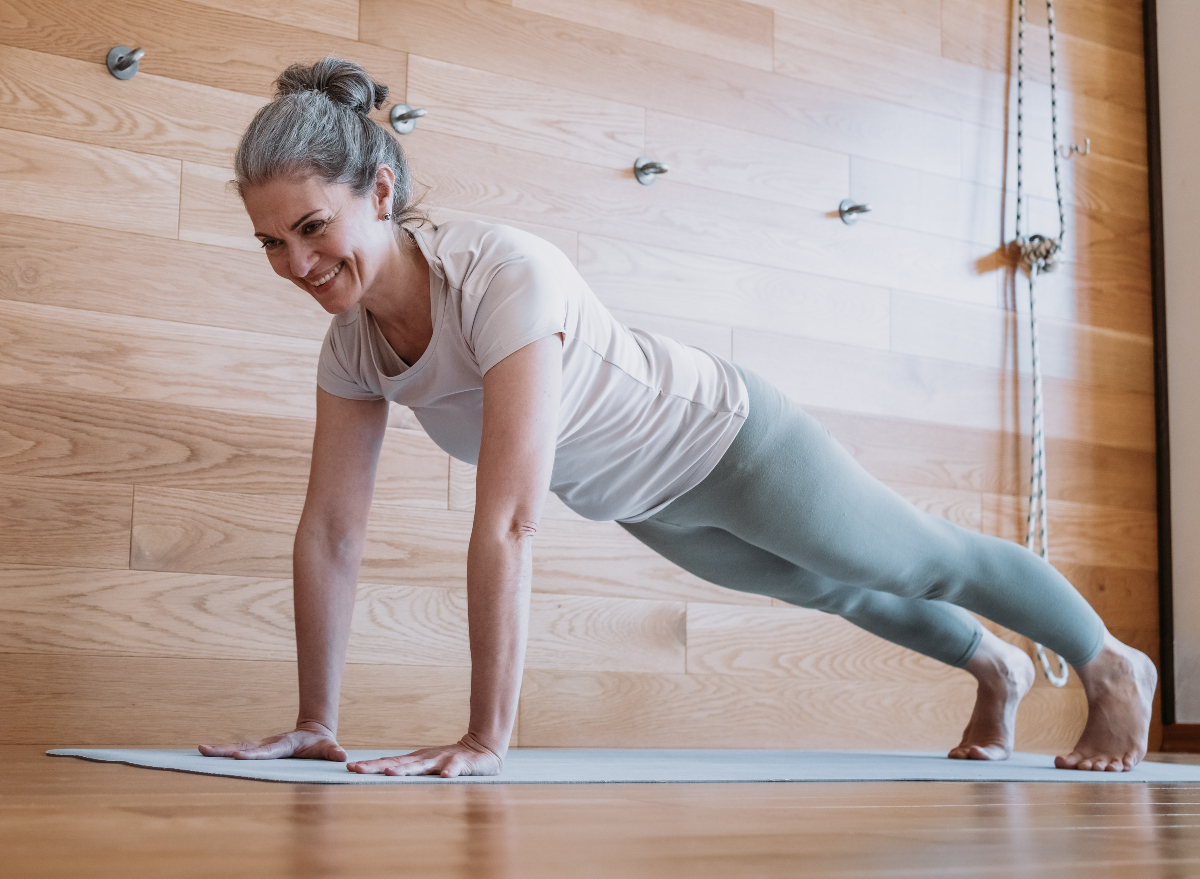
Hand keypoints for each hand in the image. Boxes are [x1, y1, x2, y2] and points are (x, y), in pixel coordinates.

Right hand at [198, 721, 346, 760]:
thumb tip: (341, 756)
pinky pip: (238, 750)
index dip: (253, 755)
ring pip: (238, 747)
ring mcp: (262, 745)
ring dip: (219, 750)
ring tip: (200, 750)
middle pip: (245, 747)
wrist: (314, 731)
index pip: (266, 752)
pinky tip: (207, 754)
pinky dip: (223, 752)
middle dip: (225, 750)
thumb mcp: (328, 747)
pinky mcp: (258, 748)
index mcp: (283, 745)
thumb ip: (333, 752)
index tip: (238, 758)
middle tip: (205, 750)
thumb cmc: (321, 743)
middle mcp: (269, 744)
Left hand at [346, 734, 502, 777]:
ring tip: (390, 774)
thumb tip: (382, 774)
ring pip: (422, 766)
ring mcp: (443, 759)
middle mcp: (426, 758)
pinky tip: (444, 777)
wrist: (483, 747)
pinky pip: (455, 768)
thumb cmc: (451, 760)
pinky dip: (450, 771)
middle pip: (398, 764)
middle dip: (376, 767)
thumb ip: (409, 771)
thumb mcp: (427, 766)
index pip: (389, 763)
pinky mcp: (462, 763)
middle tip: (357, 770)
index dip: (370, 766)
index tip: (350, 768)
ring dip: (406, 770)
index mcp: (416, 760)